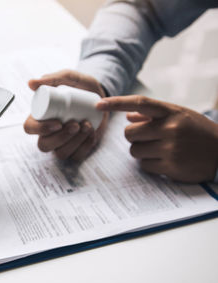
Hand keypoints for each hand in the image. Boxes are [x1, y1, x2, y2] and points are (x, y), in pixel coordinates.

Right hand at [23, 69, 108, 160]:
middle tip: (76, 124)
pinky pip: (76, 156)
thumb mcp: (69, 78)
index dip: (40, 129)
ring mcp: (62, 143)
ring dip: (75, 142)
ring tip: (88, 126)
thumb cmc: (80, 86)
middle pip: (43, 145)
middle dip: (61, 138)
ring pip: (60, 153)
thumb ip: (52, 78)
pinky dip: (86, 146)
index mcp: (40, 117)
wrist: (102, 95)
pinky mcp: (76, 149)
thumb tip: (30, 83)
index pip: (29, 128)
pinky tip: (92, 134)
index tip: (57, 123)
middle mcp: (48, 133)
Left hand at [97, 95, 217, 182]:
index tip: (98, 104)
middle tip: (151, 139)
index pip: (139, 103)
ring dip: (142, 152)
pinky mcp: (171, 166)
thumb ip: (153, 115)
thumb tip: (128, 115)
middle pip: (130, 133)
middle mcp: (171, 128)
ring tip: (161, 150)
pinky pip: (144, 166)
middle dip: (136, 137)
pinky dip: (151, 165)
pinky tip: (166, 161)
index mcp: (172, 112)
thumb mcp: (180, 116)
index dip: (117, 102)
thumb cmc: (198, 132)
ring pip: (134, 151)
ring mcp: (171, 148)